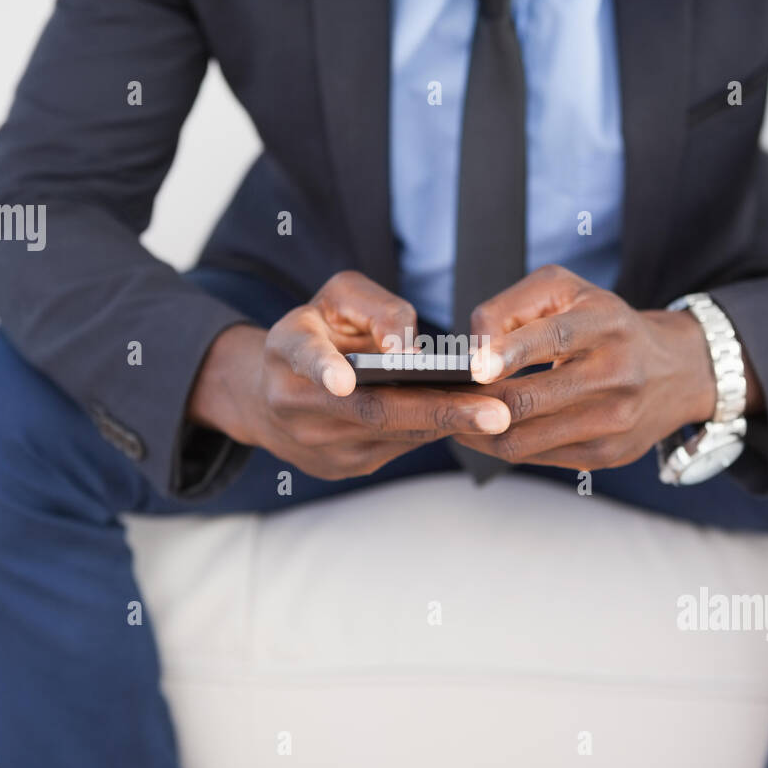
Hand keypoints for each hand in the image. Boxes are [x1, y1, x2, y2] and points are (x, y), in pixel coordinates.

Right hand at [188, 271, 510, 479]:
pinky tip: (472, 421)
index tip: (344, 381)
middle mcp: (296, 403)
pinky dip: (435, 431)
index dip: (323, 368)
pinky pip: (397, 448)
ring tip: (499, 414)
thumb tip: (407, 345)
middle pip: (371, 410)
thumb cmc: (316, 334)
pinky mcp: (342, 466)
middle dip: (437, 411)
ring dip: (449, 425)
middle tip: (493, 412)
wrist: (267, 396)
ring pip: (393, 434)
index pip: (303, 357)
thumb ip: (374, 307)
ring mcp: (318, 444)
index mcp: (286, 351)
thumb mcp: (336, 300)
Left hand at [453, 265, 757, 470]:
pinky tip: (481, 431)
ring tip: (450, 415)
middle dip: (474, 402)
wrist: (677, 371)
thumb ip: (512, 308)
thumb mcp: (565, 291)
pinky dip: (500, 445)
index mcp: (605, 324)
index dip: (508, 353)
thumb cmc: (603, 322)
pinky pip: (536, 457)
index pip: (552, 338)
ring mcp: (614, 421)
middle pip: (528, 400)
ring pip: (524, 439)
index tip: (473, 367)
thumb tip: (472, 350)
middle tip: (439, 396)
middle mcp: (616, 373)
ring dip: (477, 431)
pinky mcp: (608, 455)